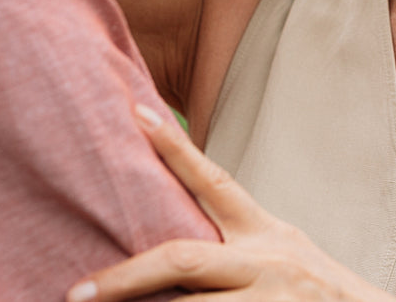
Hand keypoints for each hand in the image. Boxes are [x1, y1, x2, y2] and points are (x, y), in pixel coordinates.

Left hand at [66, 104, 395, 301]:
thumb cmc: (318, 294)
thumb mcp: (284, 254)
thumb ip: (237, 245)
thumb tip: (173, 246)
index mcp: (263, 233)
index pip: (214, 181)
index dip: (175, 148)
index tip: (137, 114)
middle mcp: (265, 262)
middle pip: (183, 259)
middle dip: (124, 277)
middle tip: (77, 292)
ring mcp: (268, 300)